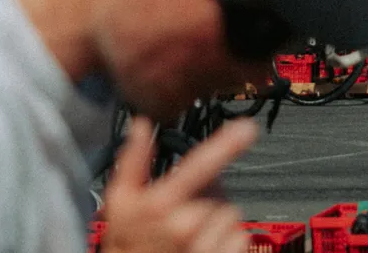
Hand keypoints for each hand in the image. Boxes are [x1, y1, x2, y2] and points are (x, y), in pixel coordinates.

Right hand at [102, 115, 255, 252]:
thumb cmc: (128, 240)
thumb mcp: (120, 200)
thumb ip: (133, 160)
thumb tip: (142, 127)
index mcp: (164, 202)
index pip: (200, 164)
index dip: (225, 144)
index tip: (247, 128)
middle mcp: (187, 224)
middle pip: (218, 187)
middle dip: (207, 192)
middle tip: (184, 206)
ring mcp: (204, 245)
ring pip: (231, 211)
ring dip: (217, 216)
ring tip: (194, 228)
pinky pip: (240, 236)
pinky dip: (229, 237)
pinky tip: (207, 242)